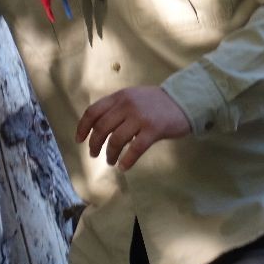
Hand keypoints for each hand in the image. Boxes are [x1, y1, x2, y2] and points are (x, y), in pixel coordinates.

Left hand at [76, 86, 190, 169]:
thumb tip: (97, 127)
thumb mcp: (133, 97)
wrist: (184, 100)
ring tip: (111, 161)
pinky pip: (135, 149)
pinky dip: (127, 160)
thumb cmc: (157, 103)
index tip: (79, 140)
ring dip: (110, 154)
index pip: (93, 112)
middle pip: (101, 128)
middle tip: (95, 154)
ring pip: (116, 140)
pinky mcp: (153, 129)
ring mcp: (140, 117)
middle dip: (94, 144)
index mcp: (120, 97)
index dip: (83, 127)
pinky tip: (124, 166)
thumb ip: (117, 107)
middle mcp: (127, 105)